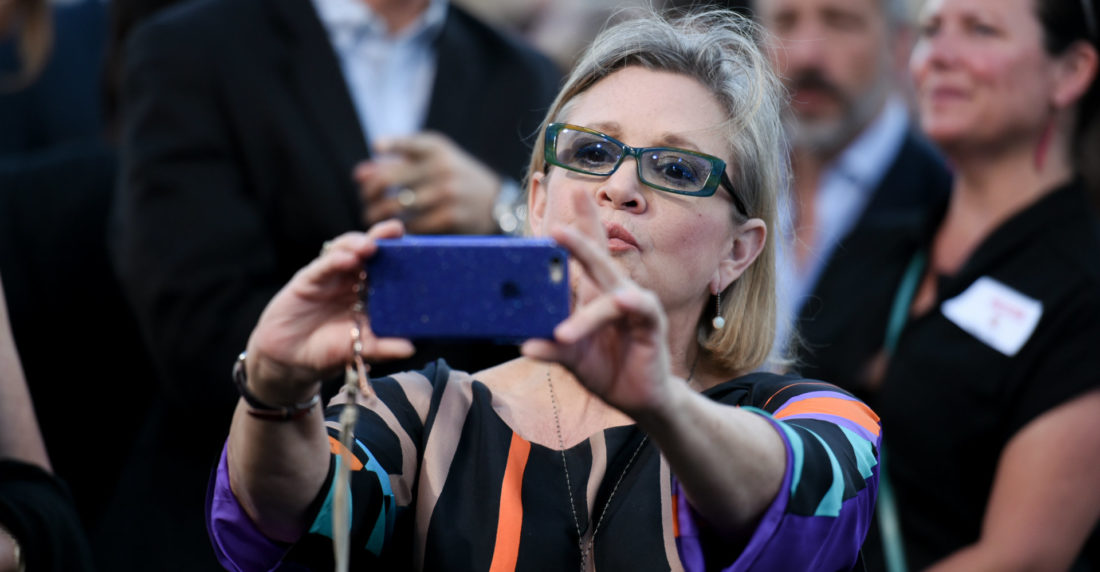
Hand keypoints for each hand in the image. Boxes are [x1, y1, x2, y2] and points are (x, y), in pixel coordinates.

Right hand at [244, 219, 414, 402]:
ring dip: (358, 244)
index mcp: (371, 290)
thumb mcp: (361, 349)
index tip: (420, 246)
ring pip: (346, 250)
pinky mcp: (308, 280)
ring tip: (370, 246)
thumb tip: (411, 348)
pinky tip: (346, 259)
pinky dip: (334, 260)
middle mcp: (353, 278)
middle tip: (395, 230)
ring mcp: (331, 276)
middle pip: (370, 249)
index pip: (389, 265)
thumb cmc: (330, 350)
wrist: (291, 360)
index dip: (402, 253)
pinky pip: (322, 266)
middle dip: (382, 237)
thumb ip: (384, 347)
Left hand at [357, 133, 500, 234]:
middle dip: (369, 193)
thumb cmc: (454, 179)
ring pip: (395, 207)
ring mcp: (446, 194)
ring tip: (372, 217)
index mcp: (435, 148)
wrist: (496, 203)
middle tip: (366, 201)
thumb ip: (396, 163)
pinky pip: (412, 225)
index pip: (401, 145)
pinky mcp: (450, 218)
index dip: (381, 154)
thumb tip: (359, 175)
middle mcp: (440, 167)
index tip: (371, 168)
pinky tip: (394, 228)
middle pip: (387, 180)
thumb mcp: (433, 161)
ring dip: (376, 214)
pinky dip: (398, 228)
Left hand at [521, 189, 675, 416]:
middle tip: (556, 228)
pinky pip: (638, 312)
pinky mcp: (652, 325)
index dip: (582, 222)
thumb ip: (550, 346)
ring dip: (585, 316)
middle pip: (599, 260)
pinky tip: (621, 303)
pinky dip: (628, 311)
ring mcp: (636, 306)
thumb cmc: (605, 367)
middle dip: (580, 241)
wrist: (638, 397)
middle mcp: (616, 293)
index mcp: (595, 293)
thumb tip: (523, 344)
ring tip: (562, 332)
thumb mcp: (572, 355)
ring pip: (610, 296)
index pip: (589, 251)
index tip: (573, 190)